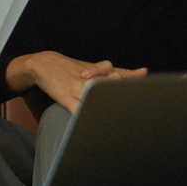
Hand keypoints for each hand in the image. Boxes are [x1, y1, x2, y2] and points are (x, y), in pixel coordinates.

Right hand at [7, 52, 146, 112]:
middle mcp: (90, 78)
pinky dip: (84, 115)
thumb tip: (144, 72)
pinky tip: (90, 122)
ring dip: (101, 103)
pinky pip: (76, 108)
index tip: (139, 97)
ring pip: (93, 94)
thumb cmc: (72, 68)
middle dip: (116, 92)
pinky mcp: (64, 96)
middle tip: (129, 108)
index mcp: (101, 71)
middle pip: (109, 85)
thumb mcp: (96, 67)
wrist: (43, 63)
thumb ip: (122, 72)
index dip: (127, 85)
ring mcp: (77, 87)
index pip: (119, 76)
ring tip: (110, 114)